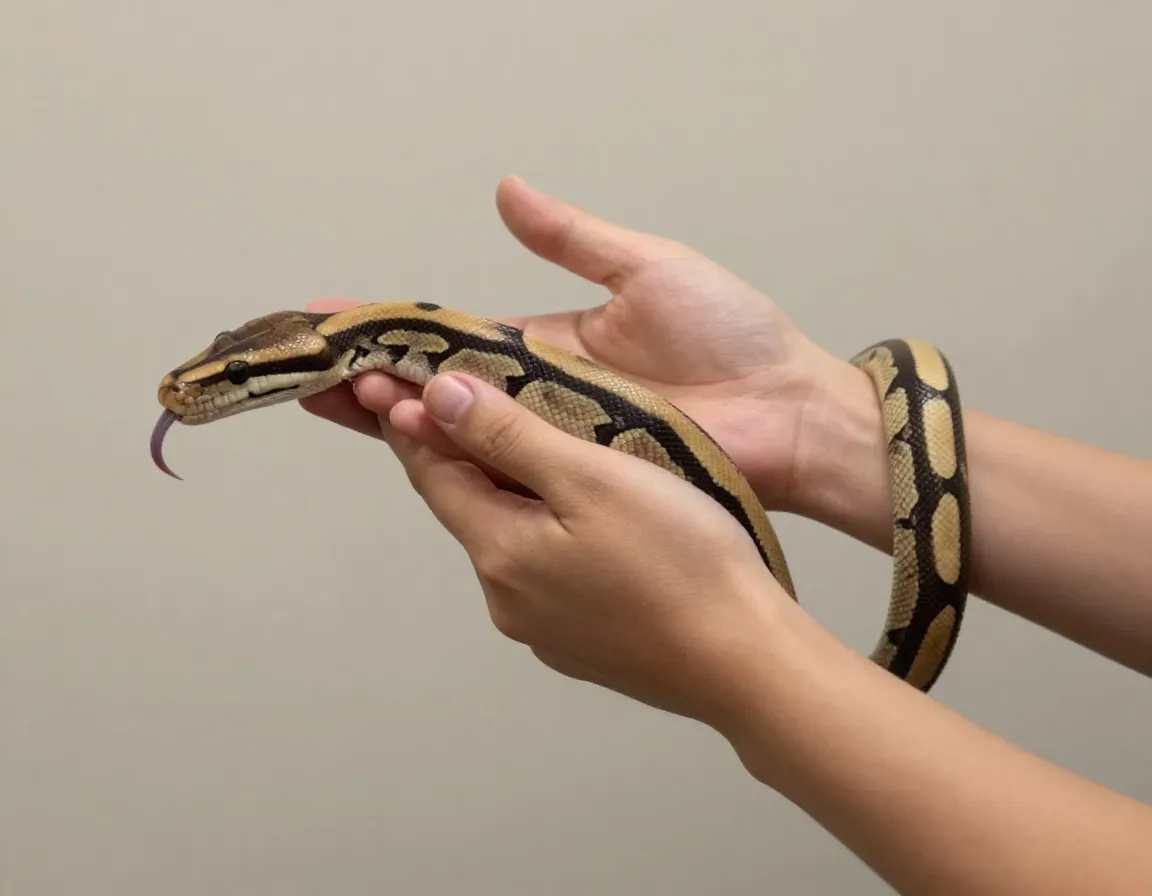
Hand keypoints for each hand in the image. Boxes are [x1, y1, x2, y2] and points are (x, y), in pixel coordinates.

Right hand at [300, 175, 880, 519]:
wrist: (789, 412)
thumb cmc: (733, 338)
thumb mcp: (648, 267)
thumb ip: (573, 238)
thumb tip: (507, 190)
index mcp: (548, 344)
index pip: (449, 334)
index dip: (390, 326)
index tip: (328, 317)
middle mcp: (539, 396)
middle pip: (436, 388)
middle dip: (368, 377)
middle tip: (304, 370)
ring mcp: (553, 442)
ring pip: (456, 430)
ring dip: (392, 413)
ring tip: (334, 398)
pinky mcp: (575, 476)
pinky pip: (503, 466)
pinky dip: (451, 453)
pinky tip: (404, 440)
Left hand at [381, 369, 795, 727]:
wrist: (747, 661)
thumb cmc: (678, 562)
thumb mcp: (590, 477)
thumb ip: (508, 435)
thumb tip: (435, 397)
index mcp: (498, 551)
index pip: (432, 474)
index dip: (414, 423)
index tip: (395, 383)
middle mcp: (506, 597)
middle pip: (470, 507)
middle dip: (465, 453)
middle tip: (468, 399)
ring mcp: (544, 627)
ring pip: (513, 538)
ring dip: (514, 493)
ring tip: (539, 448)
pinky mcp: (582, 642)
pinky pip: (549, 570)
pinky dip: (551, 531)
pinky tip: (588, 516)